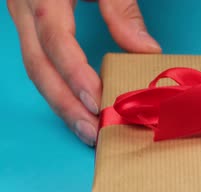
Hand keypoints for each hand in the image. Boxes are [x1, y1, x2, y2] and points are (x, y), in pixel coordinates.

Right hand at [7, 0, 161, 145]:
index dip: (75, 75)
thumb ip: (121, 8)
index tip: (97, 102)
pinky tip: (75, 102)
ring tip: (86, 128)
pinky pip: (36, 57)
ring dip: (58, 100)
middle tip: (92, 134)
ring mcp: (19, 13)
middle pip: (37, 64)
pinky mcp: (26, 18)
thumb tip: (145, 51)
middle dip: (63, 103)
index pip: (55, 41)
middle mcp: (22, 6)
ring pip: (33, 65)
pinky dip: (56, 83)